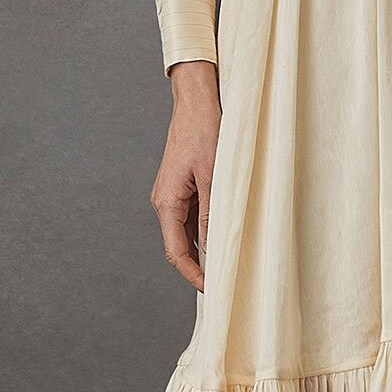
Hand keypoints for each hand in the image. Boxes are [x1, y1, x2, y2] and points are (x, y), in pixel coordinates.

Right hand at [152, 59, 220, 289]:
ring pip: (185, 232)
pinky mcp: (180, 187)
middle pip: (178, 245)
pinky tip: (221, 235)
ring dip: (202, 248)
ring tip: (226, 262)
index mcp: (167, 202)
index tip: (212, 289)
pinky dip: (204, 230)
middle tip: (224, 281)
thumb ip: (211, 215)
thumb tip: (213, 249)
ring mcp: (171, 195)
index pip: (176, 251)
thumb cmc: (205, 134)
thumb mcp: (214, 177)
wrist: (197, 103)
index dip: (193, 274)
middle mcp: (164, 202)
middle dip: (198, 266)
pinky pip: (190, 217)